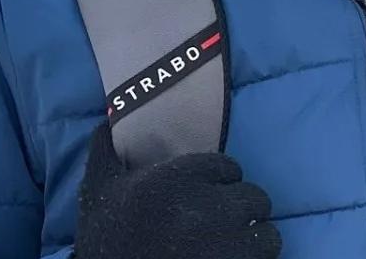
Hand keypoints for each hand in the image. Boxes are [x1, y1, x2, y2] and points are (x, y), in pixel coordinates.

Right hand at [74, 122, 281, 258]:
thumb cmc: (105, 233)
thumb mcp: (98, 186)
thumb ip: (105, 150)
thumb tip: (104, 120)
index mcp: (179, 179)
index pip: (229, 167)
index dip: (222, 180)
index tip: (213, 192)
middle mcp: (207, 207)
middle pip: (254, 198)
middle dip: (243, 209)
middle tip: (228, 221)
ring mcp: (223, 243)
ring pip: (266, 234)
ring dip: (255, 238)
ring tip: (239, 245)